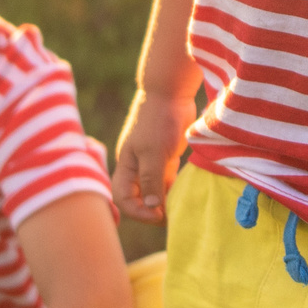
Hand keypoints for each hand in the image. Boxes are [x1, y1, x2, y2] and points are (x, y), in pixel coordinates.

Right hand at [110, 87, 193, 222]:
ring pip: (153, 190)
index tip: (158, 214)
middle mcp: (136, 166)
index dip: (137, 211)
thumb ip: (151, 179)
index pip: (122, 198)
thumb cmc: (158, 120)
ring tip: (179, 208)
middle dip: (151, 210)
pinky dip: (173, 189)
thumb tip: (151, 206)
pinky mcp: (166, 156)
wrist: (170, 92)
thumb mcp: (153, 152)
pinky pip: (166, 180)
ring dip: (164, 201)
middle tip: (171, 216)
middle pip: (137, 197)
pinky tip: (185, 193)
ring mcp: (151, 161)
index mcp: (126, 165)